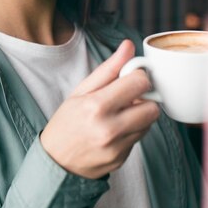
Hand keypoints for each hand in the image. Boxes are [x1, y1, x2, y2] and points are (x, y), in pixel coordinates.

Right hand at [40, 40, 159, 179]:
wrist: (55, 161)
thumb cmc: (66, 122)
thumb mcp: (81, 91)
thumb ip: (108, 69)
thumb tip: (128, 46)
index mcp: (96, 106)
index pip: (140, 83)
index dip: (139, 77)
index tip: (131, 78)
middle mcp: (109, 128)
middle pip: (152, 107)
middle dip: (145, 99)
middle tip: (129, 97)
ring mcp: (117, 147)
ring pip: (149, 124)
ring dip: (140, 115)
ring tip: (120, 114)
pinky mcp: (122, 159)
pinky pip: (139, 138)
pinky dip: (132, 131)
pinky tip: (115, 130)